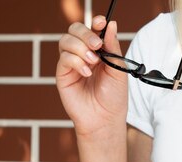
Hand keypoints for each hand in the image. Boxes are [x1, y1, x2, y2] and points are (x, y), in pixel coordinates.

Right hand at [56, 15, 128, 135]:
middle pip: (75, 30)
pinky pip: (63, 58)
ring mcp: (71, 64)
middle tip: (97, 46)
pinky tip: (86, 73)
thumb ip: (113, 47)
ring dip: (80, 47)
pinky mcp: (63, 75)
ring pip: (66, 41)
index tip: (101, 22)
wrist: (105, 119)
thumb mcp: (119, 69)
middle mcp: (82, 54)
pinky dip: (76, 62)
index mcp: (98, 51)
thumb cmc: (114, 97)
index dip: (94, 22)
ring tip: (93, 62)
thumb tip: (110, 24)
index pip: (91, 29)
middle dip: (86, 34)